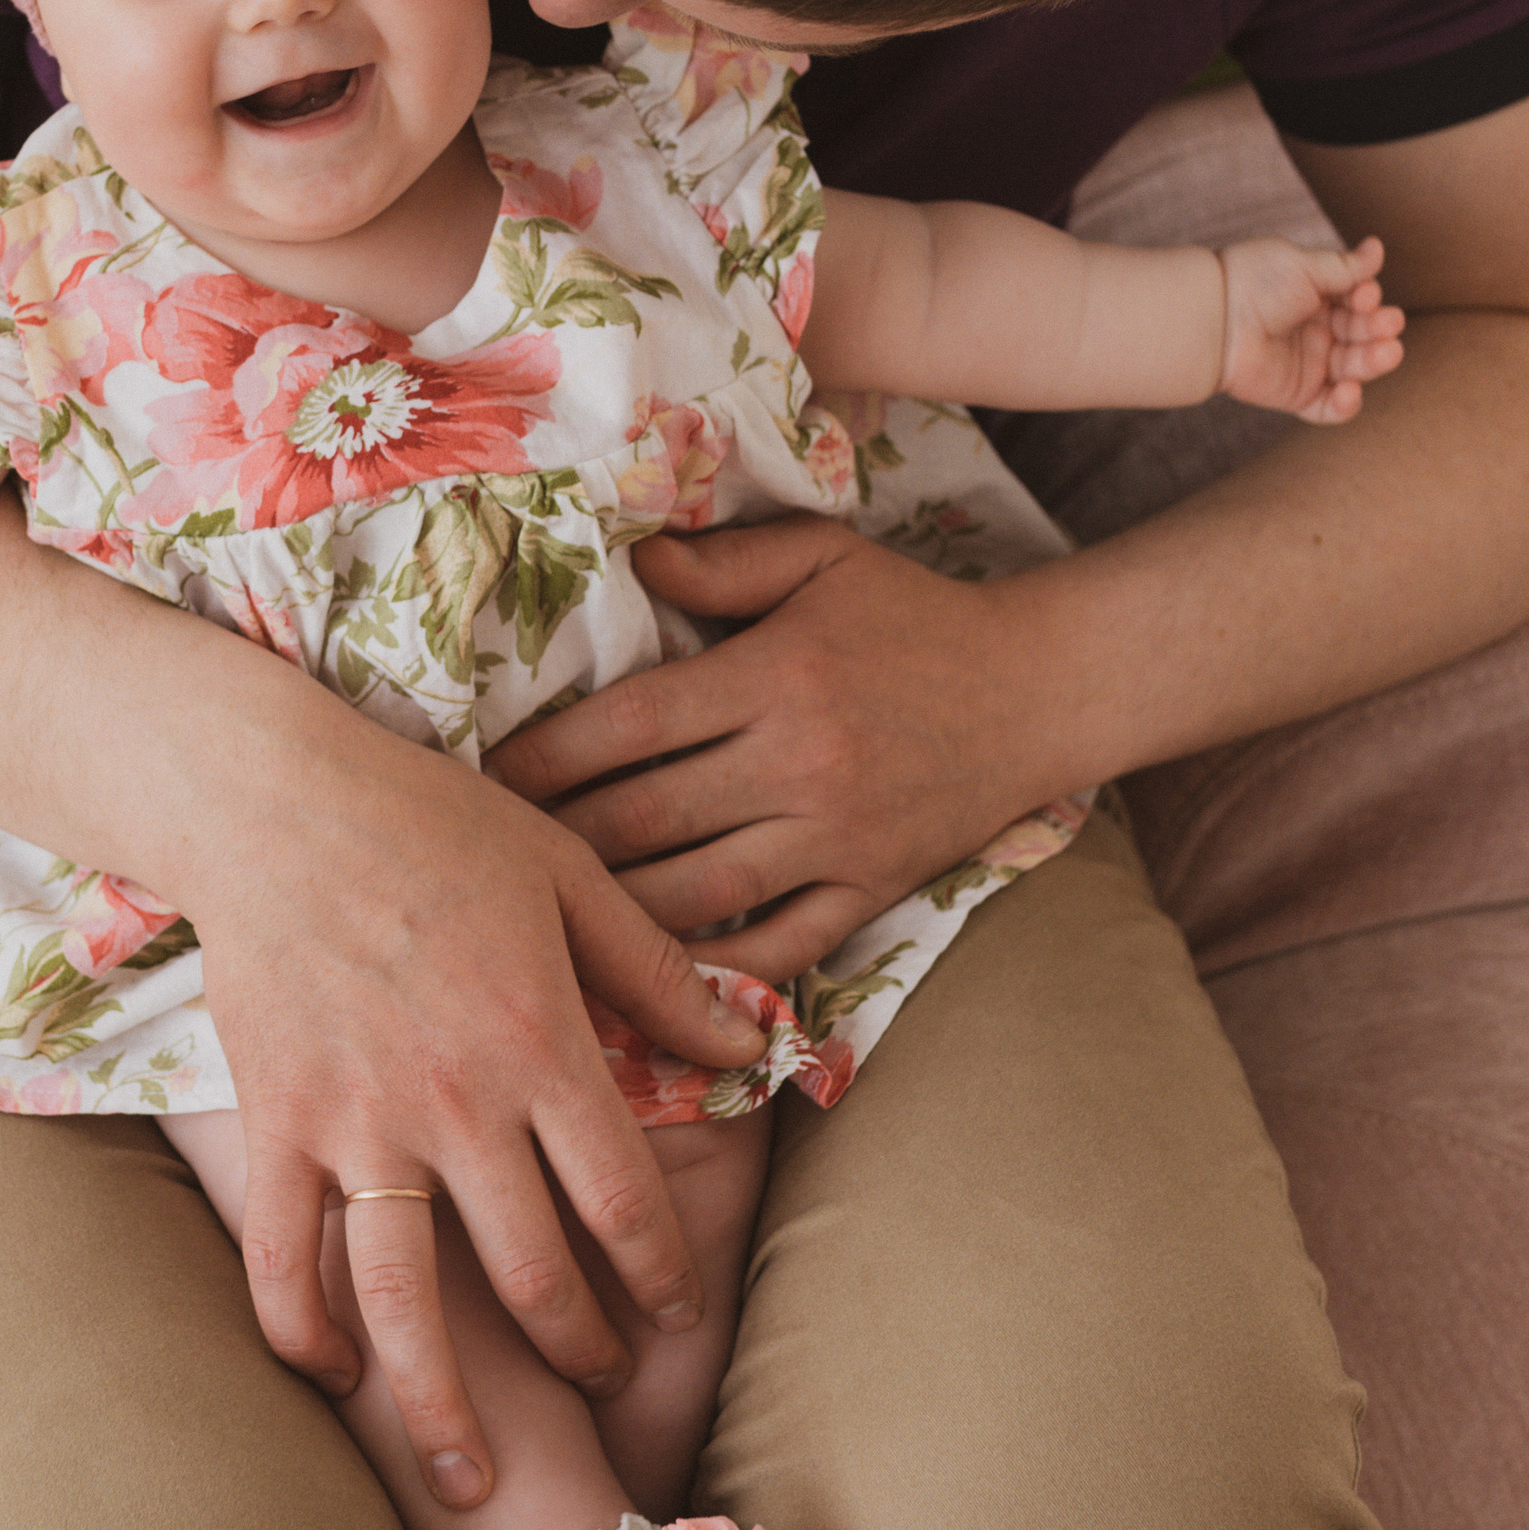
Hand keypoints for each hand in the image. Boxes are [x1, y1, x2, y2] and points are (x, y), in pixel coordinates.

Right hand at [183, 707, 767, 1509]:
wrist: (275, 797)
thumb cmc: (434, 823)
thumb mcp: (572, 878)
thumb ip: (659, 975)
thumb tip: (753, 1042)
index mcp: (543, 1046)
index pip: (626, 1203)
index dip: (662, 1278)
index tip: (678, 1315)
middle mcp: (458, 1106)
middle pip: (537, 1275)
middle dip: (583, 1347)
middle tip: (604, 1376)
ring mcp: (358, 1125)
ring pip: (410, 1303)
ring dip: (441, 1405)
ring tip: (467, 1479)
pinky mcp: (275, 1124)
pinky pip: (286, 1257)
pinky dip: (303, 1331)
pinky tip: (334, 1376)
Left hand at [492, 515, 1075, 982]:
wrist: (1041, 689)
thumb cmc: (916, 616)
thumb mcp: (826, 559)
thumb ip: (725, 563)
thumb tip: (632, 565)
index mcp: (777, 678)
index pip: (633, 725)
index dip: (546, 757)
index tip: (487, 774)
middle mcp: (802, 764)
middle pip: (647, 817)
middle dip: (557, 837)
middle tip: (490, 849)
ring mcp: (838, 840)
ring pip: (698, 893)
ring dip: (612, 908)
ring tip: (546, 907)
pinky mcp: (873, 891)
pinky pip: (780, 948)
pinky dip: (713, 966)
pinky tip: (651, 970)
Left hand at [1217, 234, 1404, 422]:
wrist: (1215, 318)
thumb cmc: (1256, 283)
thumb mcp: (1305, 266)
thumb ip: (1345, 267)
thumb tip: (1377, 247)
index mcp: (1317, 295)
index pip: (1358, 301)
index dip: (1368, 300)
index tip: (1364, 295)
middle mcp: (1315, 329)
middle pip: (1362, 334)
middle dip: (1379, 330)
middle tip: (1388, 324)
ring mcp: (1307, 363)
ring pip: (1354, 369)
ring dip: (1374, 362)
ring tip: (1387, 353)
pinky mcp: (1295, 393)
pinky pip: (1328, 408)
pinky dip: (1345, 405)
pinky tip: (1349, 390)